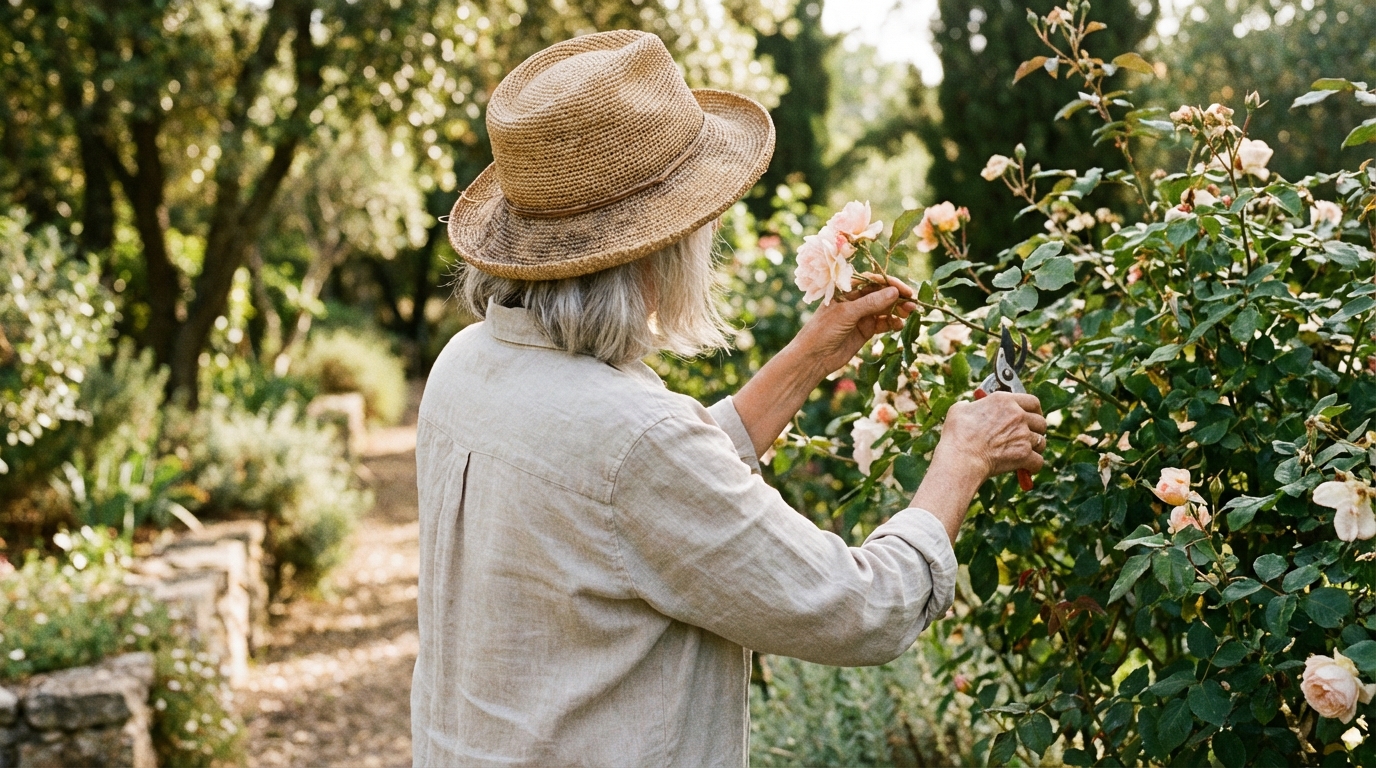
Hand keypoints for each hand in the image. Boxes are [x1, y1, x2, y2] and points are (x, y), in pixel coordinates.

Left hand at [788, 274, 916, 377]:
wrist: (813, 358)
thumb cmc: (823, 330)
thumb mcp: (847, 314)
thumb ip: (871, 303)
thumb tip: (894, 292)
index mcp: (846, 289)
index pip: (873, 281)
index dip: (890, 284)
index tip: (905, 290)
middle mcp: (855, 300)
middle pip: (881, 294)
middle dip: (897, 298)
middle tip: (912, 303)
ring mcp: (861, 315)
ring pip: (885, 309)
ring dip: (898, 310)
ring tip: (910, 314)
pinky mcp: (865, 330)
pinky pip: (883, 323)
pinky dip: (892, 323)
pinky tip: (900, 325)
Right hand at [935, 392, 1045, 480]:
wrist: (961, 458)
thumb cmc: (957, 434)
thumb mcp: (958, 410)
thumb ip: (969, 405)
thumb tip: (968, 405)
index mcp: (1004, 400)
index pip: (1032, 401)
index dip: (1035, 409)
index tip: (1033, 415)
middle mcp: (1018, 415)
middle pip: (1040, 422)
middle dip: (1037, 430)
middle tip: (1029, 436)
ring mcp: (1023, 435)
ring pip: (1041, 442)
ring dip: (1035, 448)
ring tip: (1026, 453)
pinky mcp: (1024, 454)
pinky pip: (1038, 461)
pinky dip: (1033, 466)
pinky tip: (1027, 468)